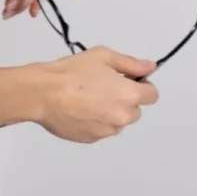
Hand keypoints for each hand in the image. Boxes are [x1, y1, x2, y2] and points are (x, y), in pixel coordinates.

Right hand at [29, 47, 159, 142]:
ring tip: (87, 99)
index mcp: (129, 95)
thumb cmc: (73, 71)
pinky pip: (101, 129)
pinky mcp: (92, 140)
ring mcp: (107, 131)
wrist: (44, 93)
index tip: (127, 79)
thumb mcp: (102, 56)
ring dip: (110, 112)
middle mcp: (123, 117)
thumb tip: (150, 67)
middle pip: (135, 110)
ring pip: (117, 122)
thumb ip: (130, 63)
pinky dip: (95, 121)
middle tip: (102, 86)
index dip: (142, 85)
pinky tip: (78, 109)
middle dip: (124, 100)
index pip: (152, 95)